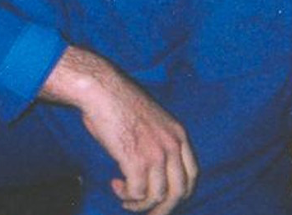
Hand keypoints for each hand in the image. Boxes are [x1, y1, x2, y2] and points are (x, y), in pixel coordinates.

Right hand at [40, 46, 197, 214]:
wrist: (100, 88)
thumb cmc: (115, 101)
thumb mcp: (148, 120)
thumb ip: (155, 143)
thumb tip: (147, 169)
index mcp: (178, 135)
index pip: (192, 174)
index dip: (180, 192)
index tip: (165, 198)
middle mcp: (172, 146)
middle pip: (180, 192)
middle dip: (164, 208)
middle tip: (149, 214)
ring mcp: (156, 155)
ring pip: (159, 197)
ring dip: (141, 205)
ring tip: (126, 201)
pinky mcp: (136, 161)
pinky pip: (138, 193)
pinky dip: (128, 196)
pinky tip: (117, 187)